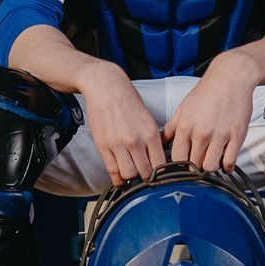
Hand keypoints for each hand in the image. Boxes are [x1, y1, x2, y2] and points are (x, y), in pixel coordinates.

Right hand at [78, 61, 166, 185]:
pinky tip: (120, 179)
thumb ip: (152, 139)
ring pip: (129, 174)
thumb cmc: (127, 100)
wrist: (106, 87)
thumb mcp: (147, 118)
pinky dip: (117, 178)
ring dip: (131, 178)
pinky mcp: (103, 145)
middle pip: (146, 172)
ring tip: (132, 175)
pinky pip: (112, 170)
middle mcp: (135, 140)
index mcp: (150, 133)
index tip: (159, 177)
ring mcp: (118, 144)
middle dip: (147, 178)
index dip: (161, 174)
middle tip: (145, 179)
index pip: (161, 164)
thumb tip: (157, 159)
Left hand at [164, 52, 260, 172]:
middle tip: (199, 162)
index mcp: (185, 127)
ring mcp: (220, 135)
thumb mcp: (183, 109)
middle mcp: (201, 132)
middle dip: (195, 167)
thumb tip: (160, 142)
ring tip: (211, 160)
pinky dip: (227, 166)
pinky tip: (224, 160)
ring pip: (211, 166)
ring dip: (210, 167)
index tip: (183, 168)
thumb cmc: (207, 92)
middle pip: (194, 165)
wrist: (230, 78)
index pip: (177, 159)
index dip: (179, 166)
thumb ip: (171, 128)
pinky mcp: (237, 135)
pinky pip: (230, 161)